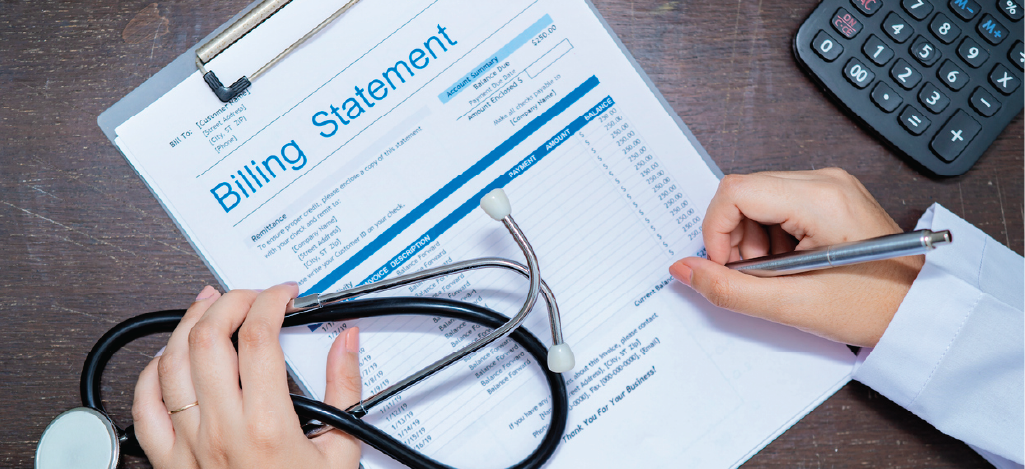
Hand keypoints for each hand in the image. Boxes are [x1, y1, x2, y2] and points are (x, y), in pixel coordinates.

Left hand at [132, 283, 361, 467]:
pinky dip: (152, 371)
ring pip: (170, 361)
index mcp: (266, 426)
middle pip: (208, 338)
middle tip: (249, 296)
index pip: (258, 337)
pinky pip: (143, 405)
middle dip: (229, 301)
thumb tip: (346, 343)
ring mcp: (188, 445)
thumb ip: (345, 391)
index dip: (271, 302)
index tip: (283, 296)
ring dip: (189, 323)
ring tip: (208, 306)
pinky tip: (170, 357)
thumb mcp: (340, 453)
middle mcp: (220, 431)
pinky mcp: (168, 461)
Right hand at [669, 168, 923, 346]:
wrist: (922, 310)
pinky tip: (793, 265)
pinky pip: (779, 206)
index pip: (735, 191)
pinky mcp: (832, 197)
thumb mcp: (793, 305)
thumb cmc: (875, 307)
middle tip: (759, 276)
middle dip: (737, 239)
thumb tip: (684, 269)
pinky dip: (772, 238)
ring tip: (781, 274)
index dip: (716, 230)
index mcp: (820, 198)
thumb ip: (729, 288)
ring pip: (758, 200)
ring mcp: (830, 186)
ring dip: (754, 241)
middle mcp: (825, 180)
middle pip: (744, 193)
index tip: (726, 267)